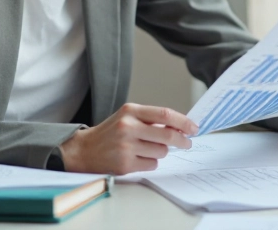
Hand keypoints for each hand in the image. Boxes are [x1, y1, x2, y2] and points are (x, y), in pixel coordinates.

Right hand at [59, 103, 197, 174]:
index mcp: (130, 111)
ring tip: (146, 149)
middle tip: (187, 143)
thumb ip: (151, 119)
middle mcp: (128, 127)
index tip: (194, 127)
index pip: (165, 114)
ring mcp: (126, 146)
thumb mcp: (128, 117)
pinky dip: (150, 162)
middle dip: (182, 141)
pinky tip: (137, 158)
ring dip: (160, 152)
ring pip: (161, 152)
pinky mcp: (125, 164)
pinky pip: (152, 164)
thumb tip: (180, 127)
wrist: (83, 150)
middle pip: (167, 135)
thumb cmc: (110, 133)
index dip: (183, 122)